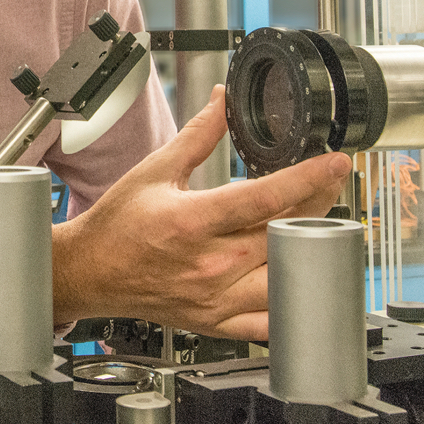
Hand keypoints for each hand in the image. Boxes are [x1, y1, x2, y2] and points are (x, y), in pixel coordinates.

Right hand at [50, 84, 350, 339]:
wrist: (89, 271)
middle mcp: (208, 263)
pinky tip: (298, 278)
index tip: (335, 162)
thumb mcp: (154, 170)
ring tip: (316, 225)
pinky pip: (268, 322)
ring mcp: (214, 297)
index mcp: (192, 220)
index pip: (267, 197)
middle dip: (319, 202)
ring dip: (310, 249)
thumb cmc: (116, 225)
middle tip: (329, 182)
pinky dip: (291, 302)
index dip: (310, 177)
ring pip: (287, 277)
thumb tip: (222, 102)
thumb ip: (197, 136)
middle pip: (287, 232)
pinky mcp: (215, 322)